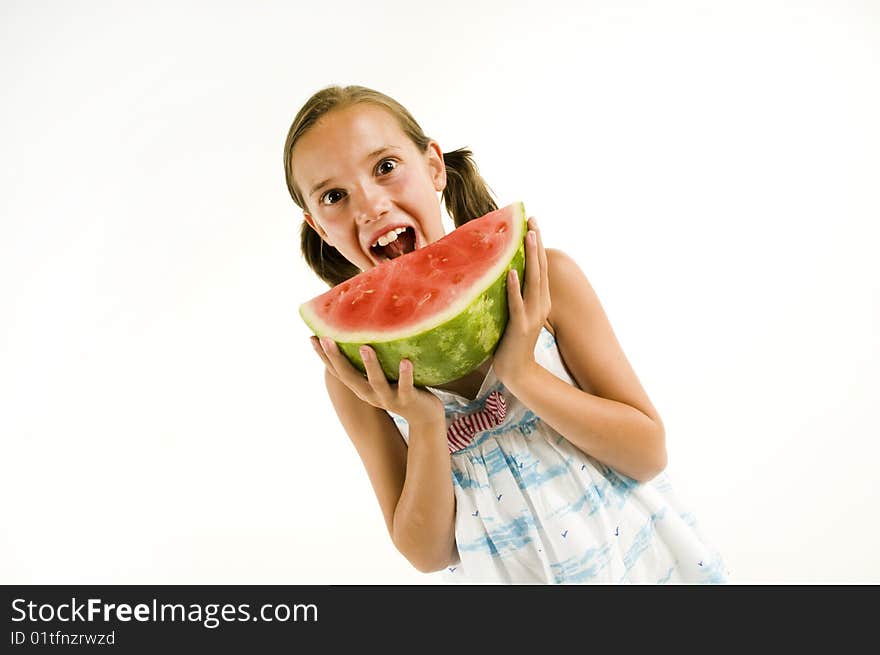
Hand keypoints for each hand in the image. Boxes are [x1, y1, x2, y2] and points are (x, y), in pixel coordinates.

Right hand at [311, 336, 444, 426]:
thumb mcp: (382, 377)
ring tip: (364, 346)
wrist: (424, 418)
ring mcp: (388, 399)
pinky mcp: (407, 400)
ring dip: (370, 365)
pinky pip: (405, 386)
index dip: (324, 357)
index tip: (311, 338)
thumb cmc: (401, 389)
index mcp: (361, 388)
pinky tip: (406, 360)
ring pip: (376, 382)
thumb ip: (371, 363)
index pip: (338, 372)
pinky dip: (405, 375)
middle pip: (349, 377)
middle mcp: (370, 394)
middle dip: (336, 358)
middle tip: (326, 338)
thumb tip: (362, 335)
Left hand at [492, 216, 550, 384]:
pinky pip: (516, 303)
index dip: (538, 245)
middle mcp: (540, 304)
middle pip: (540, 268)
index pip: (540, 268)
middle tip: (533, 220)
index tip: (533, 223)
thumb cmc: (511, 342)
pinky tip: (510, 271)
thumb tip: (501, 275)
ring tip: (528, 236)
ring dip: (531, 257)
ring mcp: (532, 315)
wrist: (516, 371)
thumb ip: (513, 297)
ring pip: (533, 281)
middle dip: (537, 243)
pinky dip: (514, 286)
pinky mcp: (520, 326)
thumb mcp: (515, 315)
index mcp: (541, 301)